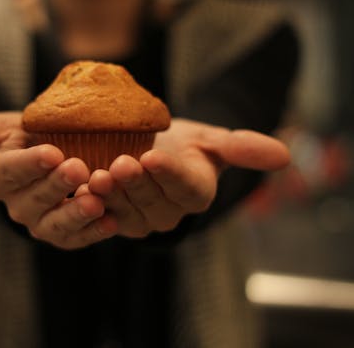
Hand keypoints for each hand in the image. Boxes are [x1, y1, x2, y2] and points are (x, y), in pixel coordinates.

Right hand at [0, 112, 115, 249]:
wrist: (45, 153)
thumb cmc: (20, 138)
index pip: (9, 172)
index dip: (30, 165)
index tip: (52, 153)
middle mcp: (15, 204)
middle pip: (34, 200)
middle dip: (57, 186)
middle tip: (78, 169)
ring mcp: (39, 222)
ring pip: (54, 224)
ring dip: (75, 214)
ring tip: (95, 202)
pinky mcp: (63, 234)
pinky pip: (75, 238)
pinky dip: (94, 232)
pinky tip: (112, 220)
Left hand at [82, 119, 290, 237]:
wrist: (155, 149)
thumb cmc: (186, 145)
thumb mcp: (213, 140)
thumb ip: (241, 147)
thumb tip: (285, 154)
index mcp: (196, 193)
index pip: (186, 187)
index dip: (170, 174)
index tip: (153, 155)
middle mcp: (168, 213)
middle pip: (152, 201)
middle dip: (136, 183)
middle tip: (120, 163)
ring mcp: (139, 219)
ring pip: (124, 211)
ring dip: (109, 195)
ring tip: (95, 175)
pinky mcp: (112, 218)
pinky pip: (101, 213)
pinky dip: (89, 202)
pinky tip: (76, 186)